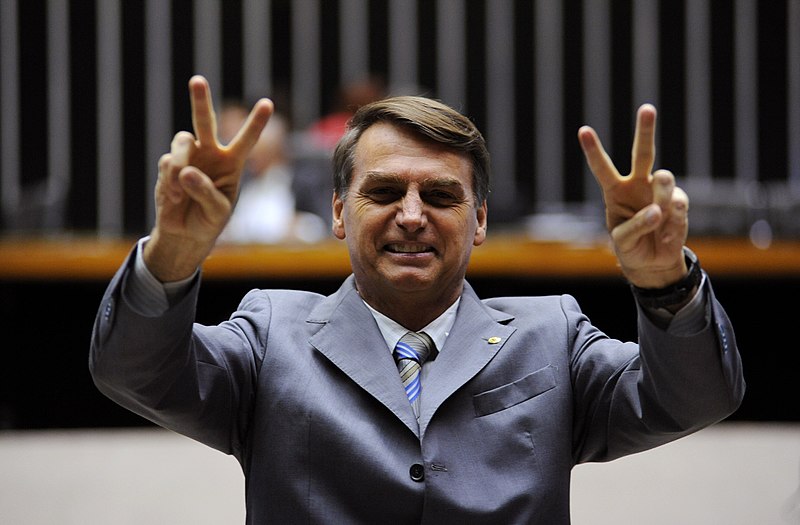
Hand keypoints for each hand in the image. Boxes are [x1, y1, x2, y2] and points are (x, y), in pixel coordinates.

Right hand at [146, 75, 272, 280]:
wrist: (184, 233)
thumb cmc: (209, 221)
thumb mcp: (217, 212)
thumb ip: (206, 193)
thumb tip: (186, 172)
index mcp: (232, 163)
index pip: (246, 140)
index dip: (256, 122)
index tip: (267, 103)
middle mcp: (210, 154)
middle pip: (205, 121)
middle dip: (200, 100)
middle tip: (197, 80)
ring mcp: (188, 158)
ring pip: (182, 140)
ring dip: (182, 160)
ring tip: (181, 186)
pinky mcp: (168, 166)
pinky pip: (168, 163)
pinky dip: (170, 181)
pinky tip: (175, 198)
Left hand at [578, 104, 688, 287]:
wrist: (652, 261)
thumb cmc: (631, 245)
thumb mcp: (623, 240)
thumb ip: (636, 225)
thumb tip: (658, 210)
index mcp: (615, 191)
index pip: (602, 168)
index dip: (593, 150)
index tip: (583, 130)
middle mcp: (638, 185)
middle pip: (643, 153)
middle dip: (645, 131)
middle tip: (647, 109)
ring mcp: (660, 192)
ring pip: (664, 179)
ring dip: (661, 196)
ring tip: (657, 216)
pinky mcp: (678, 203)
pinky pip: (677, 205)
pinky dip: (672, 223)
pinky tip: (666, 234)